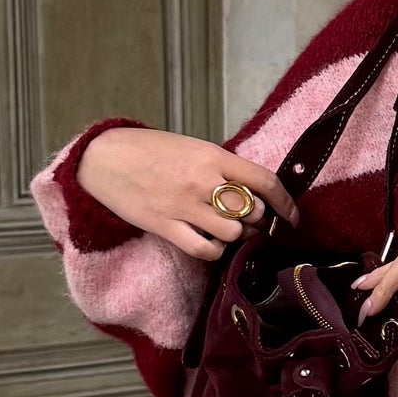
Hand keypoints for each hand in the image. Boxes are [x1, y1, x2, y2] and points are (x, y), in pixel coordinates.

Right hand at [75, 128, 295, 261]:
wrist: (105, 158)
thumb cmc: (150, 150)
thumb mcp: (192, 147)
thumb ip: (222, 166)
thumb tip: (252, 190)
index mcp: (214, 157)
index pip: (264, 181)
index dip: (285, 202)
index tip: (292, 216)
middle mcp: (203, 182)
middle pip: (251, 211)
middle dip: (259, 220)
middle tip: (254, 222)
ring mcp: (184, 206)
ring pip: (232, 233)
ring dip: (237, 235)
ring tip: (229, 230)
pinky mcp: (166, 226)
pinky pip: (204, 248)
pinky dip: (215, 250)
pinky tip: (211, 242)